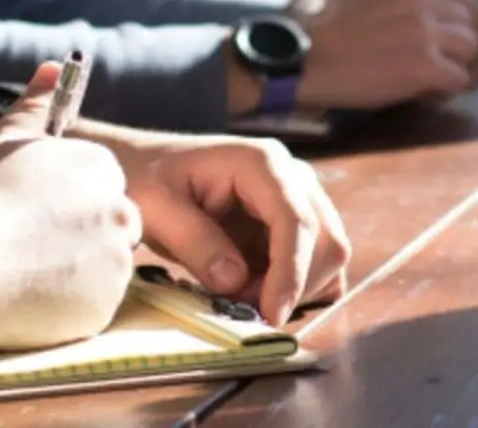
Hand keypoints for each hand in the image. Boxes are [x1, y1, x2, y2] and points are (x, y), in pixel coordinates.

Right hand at [0, 63, 141, 350]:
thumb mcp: (2, 142)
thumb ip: (35, 106)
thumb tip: (55, 66)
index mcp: (99, 167)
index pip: (100, 185)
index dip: (65, 202)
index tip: (33, 215)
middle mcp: (120, 210)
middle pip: (111, 225)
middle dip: (80, 236)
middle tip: (28, 248)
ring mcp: (117, 260)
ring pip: (104, 267)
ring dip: (76, 272)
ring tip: (23, 273)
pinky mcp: (105, 306)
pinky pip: (92, 306)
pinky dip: (69, 307)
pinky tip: (29, 299)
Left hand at [124, 137, 351, 326]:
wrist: (149, 168)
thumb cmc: (149, 179)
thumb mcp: (156, 208)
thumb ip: (195, 242)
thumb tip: (235, 280)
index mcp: (262, 163)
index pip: (296, 220)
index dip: (291, 271)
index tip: (272, 314)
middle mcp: (293, 176)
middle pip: (326, 239)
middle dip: (294, 285)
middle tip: (243, 308)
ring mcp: (299, 199)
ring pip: (328, 254)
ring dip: (295, 289)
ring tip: (241, 295)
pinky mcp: (296, 223)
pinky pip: (318, 263)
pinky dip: (297, 287)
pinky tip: (258, 290)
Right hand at [294, 0, 477, 108]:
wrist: (303, 61)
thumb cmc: (326, 32)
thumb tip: (432, 3)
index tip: (442, 16)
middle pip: (468, 15)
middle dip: (456, 37)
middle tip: (436, 56)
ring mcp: (423, 30)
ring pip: (471, 46)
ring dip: (455, 63)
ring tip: (430, 75)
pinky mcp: (424, 65)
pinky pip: (459, 78)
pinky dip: (445, 89)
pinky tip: (423, 92)